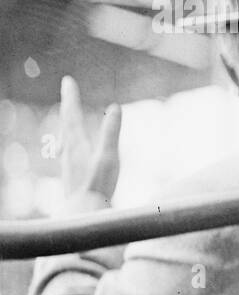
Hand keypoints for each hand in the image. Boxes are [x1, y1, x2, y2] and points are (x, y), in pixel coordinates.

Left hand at [59, 77, 120, 202]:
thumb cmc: (98, 186)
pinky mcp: (73, 175)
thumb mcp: (109, 157)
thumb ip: (112, 132)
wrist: (83, 214)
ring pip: (66, 137)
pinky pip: (70, 151)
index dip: (70, 97)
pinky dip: (72, 141)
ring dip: (68, 123)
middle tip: (68, 92)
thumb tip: (116, 106)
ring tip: (69, 117)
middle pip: (67, 123)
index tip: (67, 80)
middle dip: (69, 106)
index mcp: (77, 144)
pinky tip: (71, 150)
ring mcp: (69, 164)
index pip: (71, 114)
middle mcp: (69, 152)